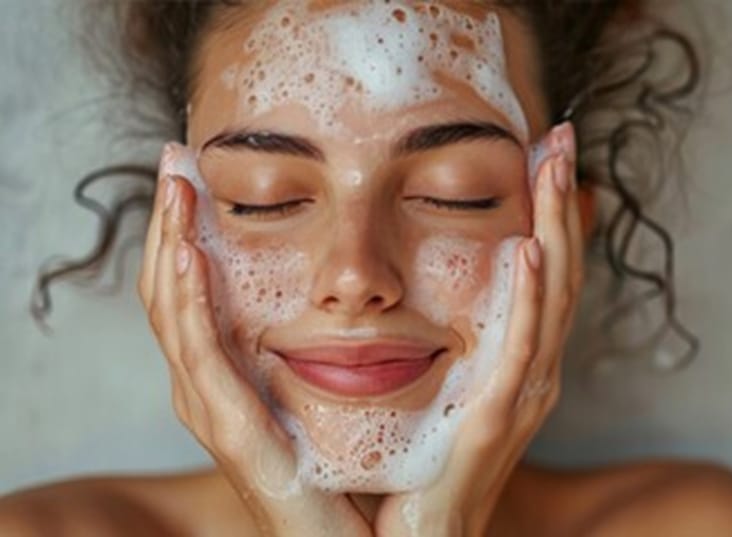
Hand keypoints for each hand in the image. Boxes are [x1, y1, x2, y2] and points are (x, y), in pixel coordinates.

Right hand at [138, 144, 371, 536]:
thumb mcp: (332, 393)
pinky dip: (188, 302)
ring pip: (172, 317)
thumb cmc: (350, 472)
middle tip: (174, 165)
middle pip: (170, 297)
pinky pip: (200, 355)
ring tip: (176, 193)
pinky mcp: (232, 432)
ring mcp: (214, 413)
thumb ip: (319, 350)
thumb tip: (350, 290)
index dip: (184, 238)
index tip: (193, 179)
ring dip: (169, 250)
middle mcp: (210, 393)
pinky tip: (190, 255)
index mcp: (230, 380)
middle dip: (168, 230)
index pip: (192, 296)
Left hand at [374, 123, 582, 535]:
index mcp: (519, 364)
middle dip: (562, 201)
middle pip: (562, 271)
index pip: (546, 273)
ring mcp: (523, 396)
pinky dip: (534, 298)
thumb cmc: (424, 470)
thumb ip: (451, 342)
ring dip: (556, 227)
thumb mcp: (442, 390)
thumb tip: (428, 290)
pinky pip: (522, 350)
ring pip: (554, 297)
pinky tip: (532, 248)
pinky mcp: (497, 421)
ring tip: (555, 166)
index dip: (552, 211)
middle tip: (563, 135)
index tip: (545, 153)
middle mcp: (534, 374)